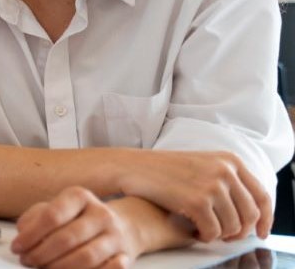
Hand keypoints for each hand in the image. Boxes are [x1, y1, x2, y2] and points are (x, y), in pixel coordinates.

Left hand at [12, 187, 141, 268]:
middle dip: (41, 254)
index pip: (52, 216)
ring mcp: (115, 236)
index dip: (30, 235)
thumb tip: (22, 232)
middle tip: (27, 260)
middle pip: (66, 238)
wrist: (121, 226)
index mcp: (79, 197)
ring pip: (86, 257)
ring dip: (59, 267)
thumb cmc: (78, 219)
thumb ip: (34, 218)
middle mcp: (101, 214)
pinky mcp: (125, 256)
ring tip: (43, 268)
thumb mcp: (55, 209)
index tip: (17, 247)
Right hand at [117, 150, 269, 241]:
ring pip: (233, 227)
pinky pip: (213, 232)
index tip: (261, 232)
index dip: (266, 219)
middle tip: (224, 236)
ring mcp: (212, 185)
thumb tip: (250, 212)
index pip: (262, 196)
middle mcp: (225, 170)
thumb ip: (227, 180)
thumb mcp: (202, 164)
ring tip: (204, 230)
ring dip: (219, 235)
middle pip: (250, 215)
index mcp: (230, 160)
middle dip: (239, 232)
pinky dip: (205, 236)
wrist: (131, 167)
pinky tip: (194, 231)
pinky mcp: (197, 201)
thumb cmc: (164, 169)